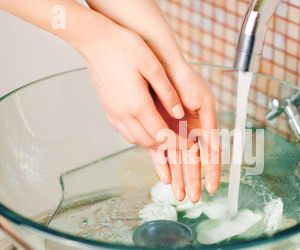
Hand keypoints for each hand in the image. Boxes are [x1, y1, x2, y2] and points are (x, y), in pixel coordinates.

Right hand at [80, 24, 186, 150]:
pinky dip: (140, 136)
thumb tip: (178, 114)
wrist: (94, 40)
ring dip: (154, 143)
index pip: (162, 135)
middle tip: (183, 144)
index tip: (191, 145)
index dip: (179, 143)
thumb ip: (168, 93)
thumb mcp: (153, 66)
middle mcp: (123, 114)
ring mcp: (113, 113)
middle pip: (149, 142)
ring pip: (136, 139)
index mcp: (137, 104)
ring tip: (169, 139)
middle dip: (168, 146)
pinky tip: (149, 129)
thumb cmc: (124, 47)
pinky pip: (125, 131)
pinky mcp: (107, 110)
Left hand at [150, 61, 220, 202]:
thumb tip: (211, 151)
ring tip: (179, 195)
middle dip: (192, 181)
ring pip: (177, 161)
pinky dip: (163, 166)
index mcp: (203, 127)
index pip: (210, 155)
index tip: (211, 188)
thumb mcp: (204, 104)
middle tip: (193, 198)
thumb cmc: (186, 81)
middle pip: (192, 162)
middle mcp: (188, 133)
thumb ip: (209, 128)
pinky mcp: (157, 131)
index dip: (212, 172)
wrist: (163, 66)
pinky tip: (166, 179)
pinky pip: (160, 153)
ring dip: (179, 178)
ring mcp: (173, 133)